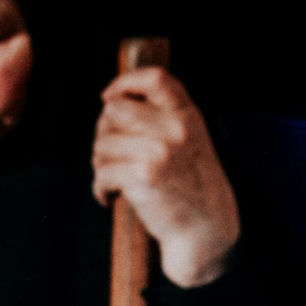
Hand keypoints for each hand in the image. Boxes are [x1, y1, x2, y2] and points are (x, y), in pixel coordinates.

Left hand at [93, 67, 241, 288]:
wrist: (206, 226)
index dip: (125, 81)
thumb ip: (160, 118)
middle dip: (102, 132)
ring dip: (100, 164)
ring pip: (102, 144)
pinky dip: (100, 188)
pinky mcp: (143, 177)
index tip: (108, 96)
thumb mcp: (188, 140)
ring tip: (114, 179)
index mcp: (186, 114)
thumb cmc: (190, 184)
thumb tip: (110, 104)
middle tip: (107, 153)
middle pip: (114, 111)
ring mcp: (159, 151)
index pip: (156, 78)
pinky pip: (102, 173)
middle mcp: (175, 128)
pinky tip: (110, 197)